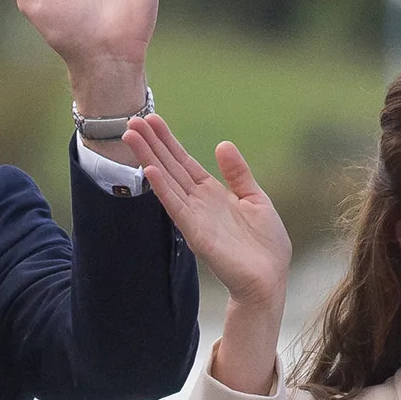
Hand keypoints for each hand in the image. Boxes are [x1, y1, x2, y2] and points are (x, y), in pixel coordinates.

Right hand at [124, 113, 290, 395]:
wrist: (269, 279)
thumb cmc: (265, 246)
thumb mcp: (256, 199)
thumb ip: (238, 173)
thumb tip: (222, 144)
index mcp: (212, 194)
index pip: (184, 162)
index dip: (168, 141)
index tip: (151, 119)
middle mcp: (198, 203)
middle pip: (170, 166)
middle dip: (151, 144)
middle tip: (131, 120)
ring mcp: (195, 217)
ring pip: (167, 181)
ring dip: (148, 158)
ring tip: (131, 136)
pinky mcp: (196, 233)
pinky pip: (177, 206)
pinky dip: (163, 188)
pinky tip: (150, 170)